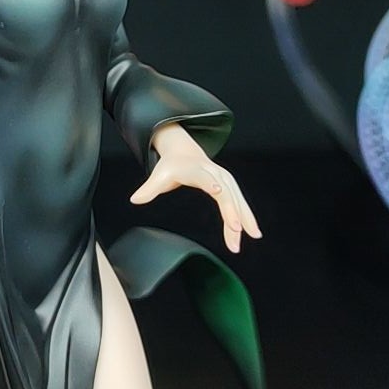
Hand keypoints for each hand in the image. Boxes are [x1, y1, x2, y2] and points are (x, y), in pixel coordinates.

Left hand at [130, 124, 260, 254]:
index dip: (210, 183)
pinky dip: (247, 217)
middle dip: (231, 212)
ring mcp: (224, 178)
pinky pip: (239, 202)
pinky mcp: (230, 186)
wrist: (184, 152)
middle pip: (225, 192)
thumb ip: (149, 189)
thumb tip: (135, 199)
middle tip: (235, 232)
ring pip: (237, 199)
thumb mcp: (158, 176)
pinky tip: (252, 232)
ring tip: (252, 236)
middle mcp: (213, 173)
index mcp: (195, 170)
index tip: (218, 192)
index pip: (203, 177)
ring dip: (244, 218)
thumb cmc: (171, 166)